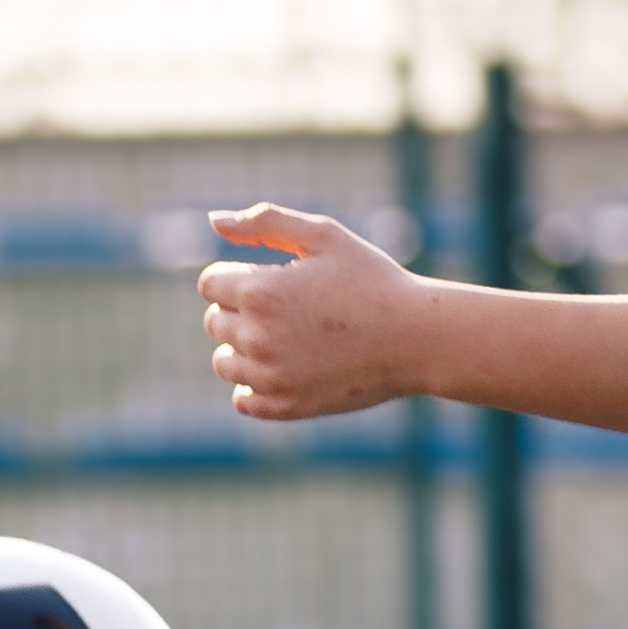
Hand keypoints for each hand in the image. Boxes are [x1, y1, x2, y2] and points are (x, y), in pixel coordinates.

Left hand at [199, 205, 432, 420]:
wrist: (417, 338)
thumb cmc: (372, 280)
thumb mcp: (324, 236)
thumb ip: (265, 222)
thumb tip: (214, 222)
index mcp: (259, 291)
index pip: (210, 284)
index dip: (237, 277)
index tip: (272, 278)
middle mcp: (256, 337)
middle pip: (214, 321)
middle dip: (241, 310)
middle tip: (291, 308)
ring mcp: (269, 376)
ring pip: (224, 362)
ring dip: (244, 348)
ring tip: (290, 337)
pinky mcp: (284, 406)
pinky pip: (243, 399)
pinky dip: (256, 384)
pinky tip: (288, 368)